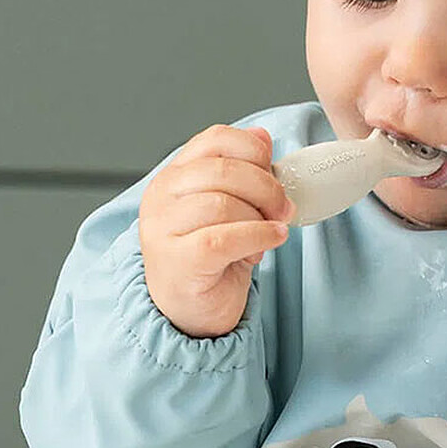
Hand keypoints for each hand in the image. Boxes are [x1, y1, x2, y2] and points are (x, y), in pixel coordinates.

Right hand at [139, 124, 293, 338]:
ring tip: (270, 232)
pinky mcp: (176, 260)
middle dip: (267, 188)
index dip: (254, 151)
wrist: (190, 311)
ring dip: (261, 217)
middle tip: (284, 209)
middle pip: (223, 170)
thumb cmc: (211, 257)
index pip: (215, 139)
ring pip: (223, 203)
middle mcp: (161, 196)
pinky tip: (271, 241)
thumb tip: (262, 136)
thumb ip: (242, 171)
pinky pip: (225, 238)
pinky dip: (258, 236)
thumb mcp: (230, 207)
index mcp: (175, 175)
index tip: (274, 173)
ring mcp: (163, 229)